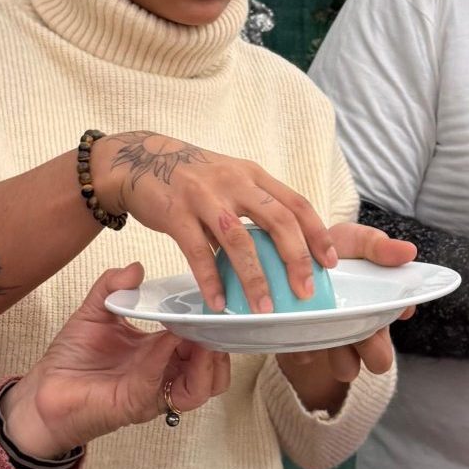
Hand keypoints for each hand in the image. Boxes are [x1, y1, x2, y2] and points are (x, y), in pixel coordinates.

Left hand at [2, 265, 229, 457]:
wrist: (43, 390)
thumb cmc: (71, 358)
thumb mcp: (95, 311)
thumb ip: (112, 286)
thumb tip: (135, 267)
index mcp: (161, 353)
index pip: (203, 343)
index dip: (213, 324)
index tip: (214, 300)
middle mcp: (164, 374)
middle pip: (214, 370)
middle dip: (221, 344)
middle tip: (217, 319)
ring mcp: (153, 392)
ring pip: (202, 388)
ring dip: (208, 363)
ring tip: (204, 337)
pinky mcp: (135, 404)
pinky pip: (160, 384)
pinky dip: (166, 361)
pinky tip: (167, 340)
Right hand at [92, 131, 336, 312]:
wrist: (138, 160)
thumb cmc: (191, 178)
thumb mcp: (230, 181)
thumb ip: (254, 209)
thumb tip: (280, 253)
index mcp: (253, 176)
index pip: (296, 203)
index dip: (317, 234)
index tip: (330, 263)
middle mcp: (234, 182)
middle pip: (278, 220)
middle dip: (296, 259)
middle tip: (305, 292)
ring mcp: (205, 196)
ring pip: (239, 239)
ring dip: (255, 277)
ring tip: (263, 308)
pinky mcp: (176, 212)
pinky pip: (197, 251)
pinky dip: (211, 280)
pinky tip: (220, 303)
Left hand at [275, 222, 416, 411]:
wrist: (286, 253)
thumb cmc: (329, 249)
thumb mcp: (355, 241)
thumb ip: (378, 246)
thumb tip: (410, 252)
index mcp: (377, 309)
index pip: (396, 324)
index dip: (393, 325)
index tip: (391, 310)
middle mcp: (358, 330)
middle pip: (379, 359)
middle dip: (373, 351)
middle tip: (362, 330)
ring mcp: (330, 341)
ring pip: (346, 369)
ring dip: (340, 356)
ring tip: (327, 331)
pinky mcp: (299, 344)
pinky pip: (304, 357)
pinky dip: (302, 347)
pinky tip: (297, 327)